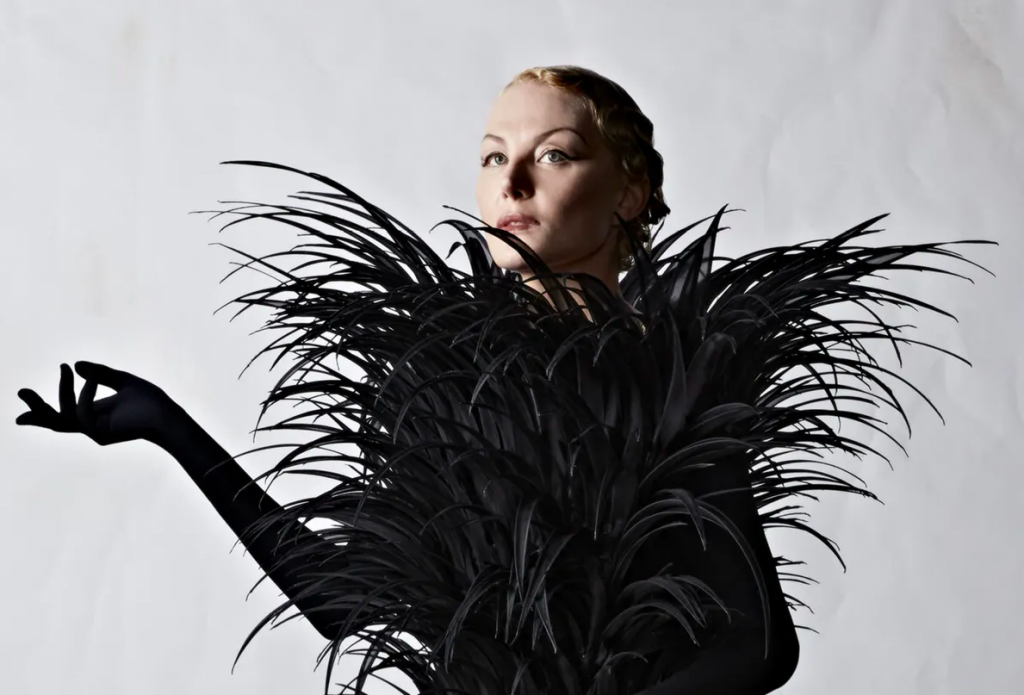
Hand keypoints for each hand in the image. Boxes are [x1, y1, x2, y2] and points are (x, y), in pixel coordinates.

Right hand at [16, 361, 182, 445]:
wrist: (167, 415)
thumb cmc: (149, 401)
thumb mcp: (122, 381)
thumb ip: (99, 373)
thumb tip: (74, 365)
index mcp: (95, 414)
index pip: (64, 412)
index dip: (47, 403)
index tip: (53, 373)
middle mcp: (92, 425)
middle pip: (55, 422)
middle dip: (36, 410)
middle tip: (21, 391)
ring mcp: (95, 431)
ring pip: (64, 419)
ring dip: (61, 392)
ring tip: (63, 370)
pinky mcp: (101, 433)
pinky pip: (82, 414)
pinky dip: (84, 395)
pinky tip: (92, 379)